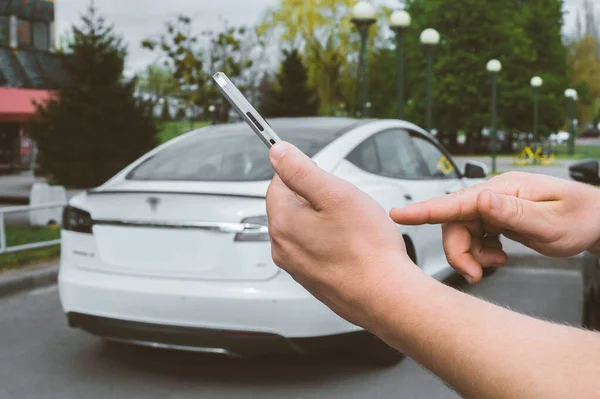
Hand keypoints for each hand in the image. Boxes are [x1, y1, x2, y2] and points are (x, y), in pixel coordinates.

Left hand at [266, 142, 418, 329]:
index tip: (324, 178)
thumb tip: (277, 153)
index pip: (278, 182)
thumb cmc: (366, 250)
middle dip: (316, 198)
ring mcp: (296, 266)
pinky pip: (315, 248)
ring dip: (324, 220)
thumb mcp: (335, 194)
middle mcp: (282, 247)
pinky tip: (352, 246)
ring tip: (352, 227)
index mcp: (282, 222)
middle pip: (291, 205)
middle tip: (345, 205)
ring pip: (305, 227)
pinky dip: (330, 241)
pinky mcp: (312, 279)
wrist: (385, 296)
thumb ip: (301, 170)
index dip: (304, 174)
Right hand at [390, 172, 599, 283]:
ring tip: (496, 264)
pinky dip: (480, 252)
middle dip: (459, 252)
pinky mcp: (495, 217)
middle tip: (478, 275)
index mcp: (504, 190)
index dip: (424, 210)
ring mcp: (494, 205)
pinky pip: (473, 236)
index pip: (457, 200)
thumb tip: (481, 200)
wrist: (595, 220)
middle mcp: (493, 195)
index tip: (398, 214)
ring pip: (461, 232)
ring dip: (471, 254)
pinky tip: (499, 256)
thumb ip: (515, 214)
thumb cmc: (580, 218)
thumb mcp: (552, 223)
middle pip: (454, 223)